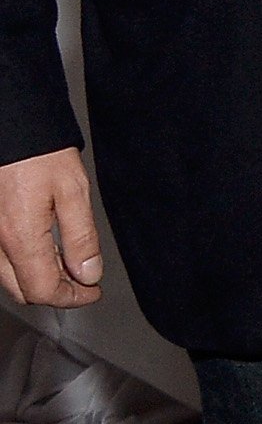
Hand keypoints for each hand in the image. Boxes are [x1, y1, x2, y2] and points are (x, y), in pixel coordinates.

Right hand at [0, 145, 101, 308]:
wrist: (9, 126)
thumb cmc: (38, 153)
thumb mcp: (73, 192)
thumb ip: (80, 238)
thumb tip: (87, 273)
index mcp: (20, 237)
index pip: (43, 290)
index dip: (73, 297)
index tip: (92, 291)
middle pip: (21, 290)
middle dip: (54, 292)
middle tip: (82, 280)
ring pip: (6, 277)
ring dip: (36, 278)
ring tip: (66, 262)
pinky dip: (19, 263)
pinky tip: (39, 247)